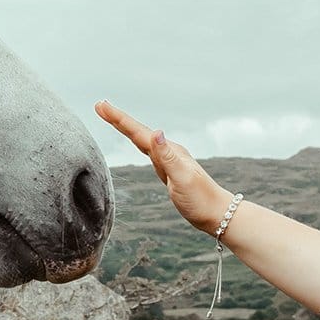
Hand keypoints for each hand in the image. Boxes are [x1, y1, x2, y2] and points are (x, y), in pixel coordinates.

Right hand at [96, 100, 232, 233]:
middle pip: (139, 132)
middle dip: (118, 119)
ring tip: (112, 118)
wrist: (218, 214)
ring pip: (142, 140)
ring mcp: (169, 160)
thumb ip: (168, 157)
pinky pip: (148, 151)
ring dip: (127, 128)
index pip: (139, 132)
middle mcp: (169, 152)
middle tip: (100, 106)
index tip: (102, 105)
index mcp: (170, 152)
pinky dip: (138, 142)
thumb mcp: (182, 179)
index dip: (119, 119)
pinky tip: (139, 142)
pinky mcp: (169, 170)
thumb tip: (156, 132)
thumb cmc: (201, 200)